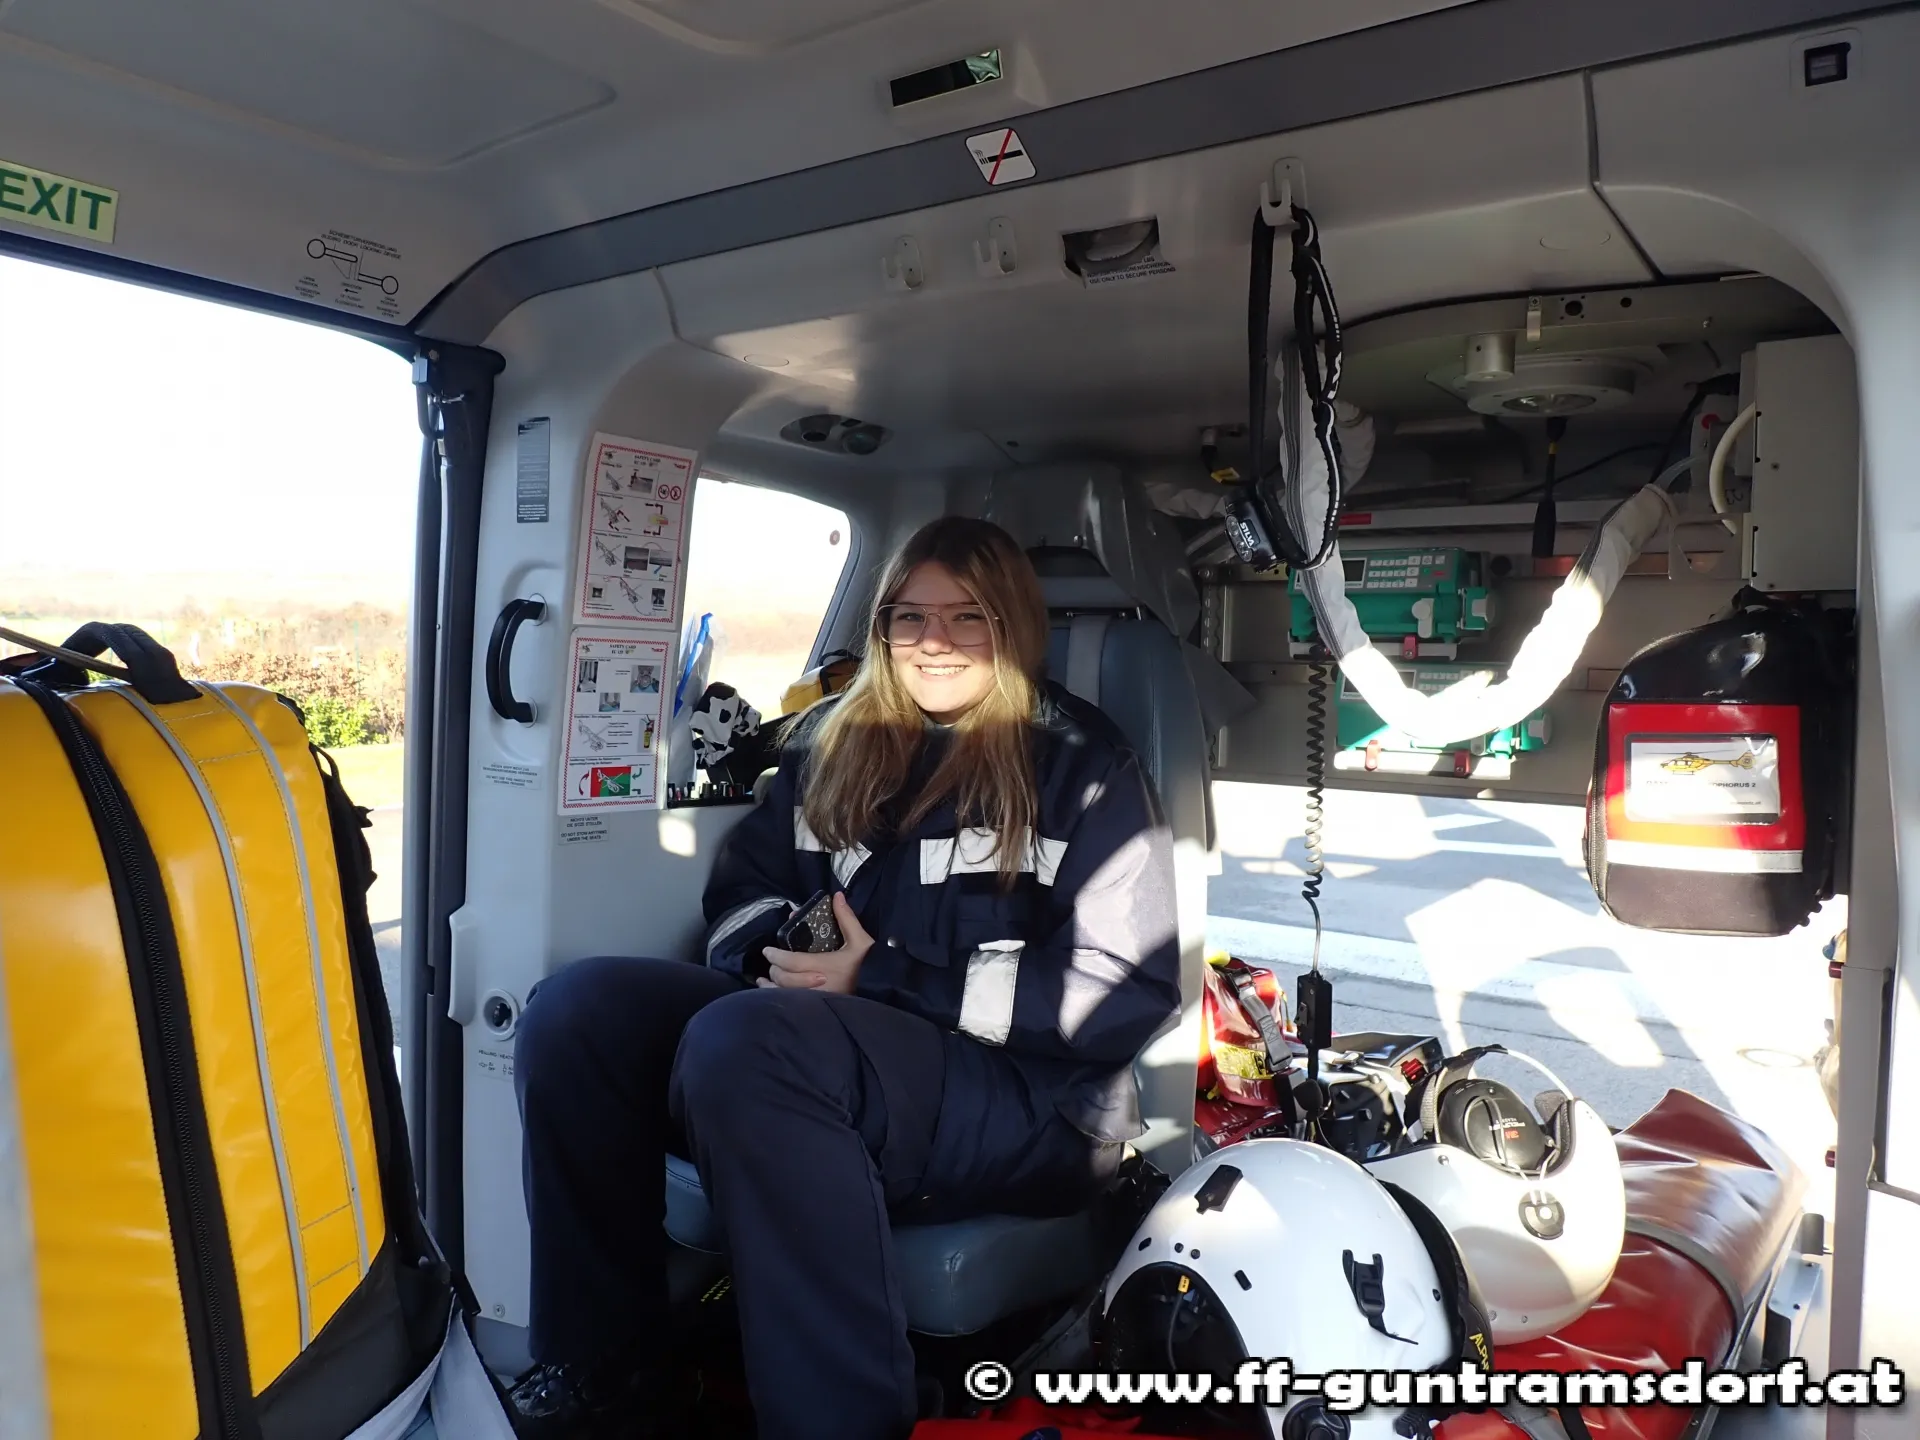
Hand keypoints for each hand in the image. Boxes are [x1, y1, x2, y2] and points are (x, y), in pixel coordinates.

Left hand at [758, 893, 872, 995]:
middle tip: (772, 957)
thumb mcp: (861, 942)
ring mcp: (810, 1000)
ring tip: (766, 976)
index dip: (776, 955)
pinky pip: (784, 1004)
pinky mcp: (809, 1008)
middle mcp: (812, 986)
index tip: (768, 950)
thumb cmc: (866, 967)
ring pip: (780, 992)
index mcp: (822, 968)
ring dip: (770, 982)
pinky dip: (772, 994)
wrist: (876, 994)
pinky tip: (768, 988)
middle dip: (775, 966)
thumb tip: (837, 896)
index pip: (791, 962)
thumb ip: (847, 919)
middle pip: (783, 977)